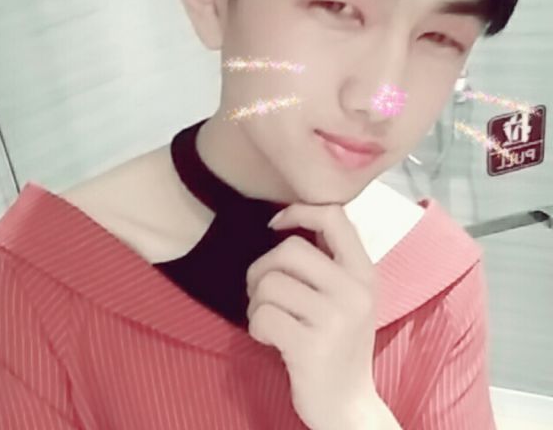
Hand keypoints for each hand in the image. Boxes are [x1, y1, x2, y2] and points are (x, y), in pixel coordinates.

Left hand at [245, 203, 378, 429]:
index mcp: (364, 273)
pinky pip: (262, 316)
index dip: (298, 211)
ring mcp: (334, 320)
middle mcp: (354, 291)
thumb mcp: (348, 297)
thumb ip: (328, 260)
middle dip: (262, 269)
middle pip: (288, 250)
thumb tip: (288, 217)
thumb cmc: (338, 343)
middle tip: (261, 291)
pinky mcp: (311, 347)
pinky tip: (269, 339)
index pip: (334, 217)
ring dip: (256, 303)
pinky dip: (256, 326)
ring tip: (268, 319)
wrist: (348, 407)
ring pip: (269, 284)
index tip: (276, 224)